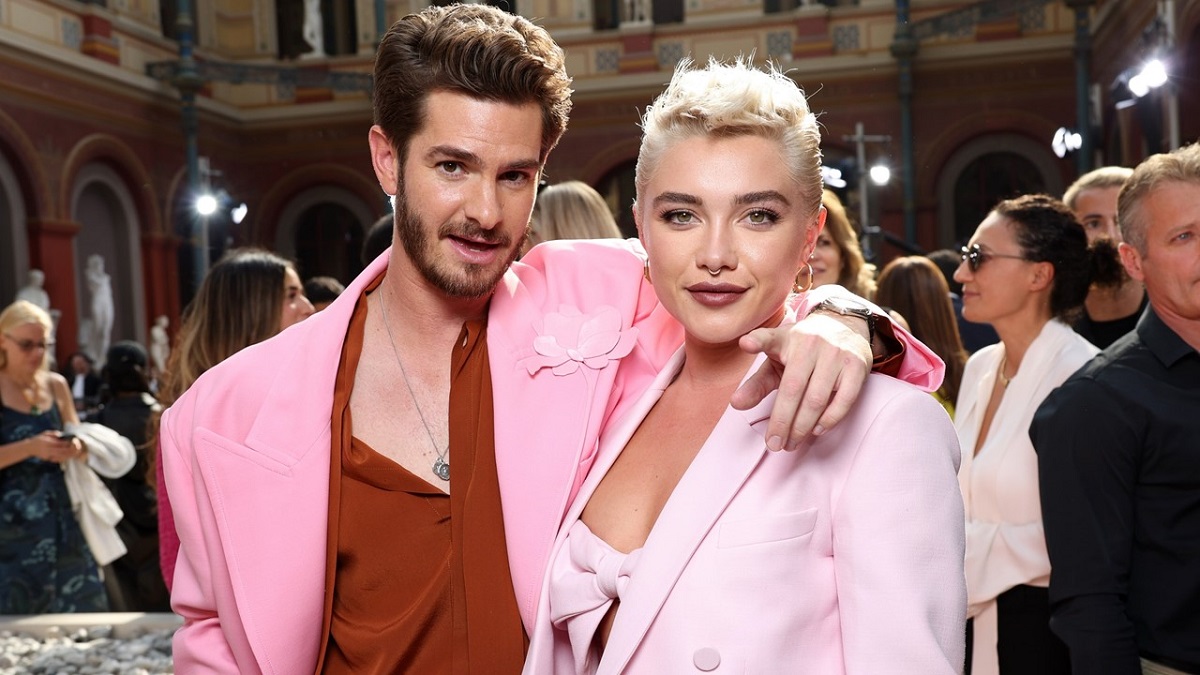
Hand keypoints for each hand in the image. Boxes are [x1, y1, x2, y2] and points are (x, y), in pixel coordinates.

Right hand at [27, 431, 81, 463]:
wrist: (29, 447)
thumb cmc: (38, 439)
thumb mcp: (45, 433)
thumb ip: (53, 433)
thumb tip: (61, 434)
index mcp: (48, 442)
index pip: (60, 444)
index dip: (68, 443)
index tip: (74, 441)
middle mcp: (48, 449)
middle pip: (62, 451)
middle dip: (71, 449)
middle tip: (78, 447)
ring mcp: (48, 455)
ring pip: (61, 456)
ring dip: (69, 455)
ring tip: (75, 452)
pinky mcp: (48, 459)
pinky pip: (58, 459)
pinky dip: (64, 458)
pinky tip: (69, 456)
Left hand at [732, 312, 871, 450]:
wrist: (844, 327)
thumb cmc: (802, 350)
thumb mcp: (777, 361)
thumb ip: (757, 383)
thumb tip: (736, 404)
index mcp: (785, 338)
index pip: (768, 338)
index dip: (757, 341)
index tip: (746, 344)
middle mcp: (810, 343)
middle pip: (793, 388)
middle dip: (782, 421)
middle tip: (774, 444)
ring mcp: (836, 354)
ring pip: (817, 398)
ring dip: (802, 427)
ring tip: (792, 443)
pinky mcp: (857, 366)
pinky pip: (844, 399)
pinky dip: (830, 419)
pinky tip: (817, 430)